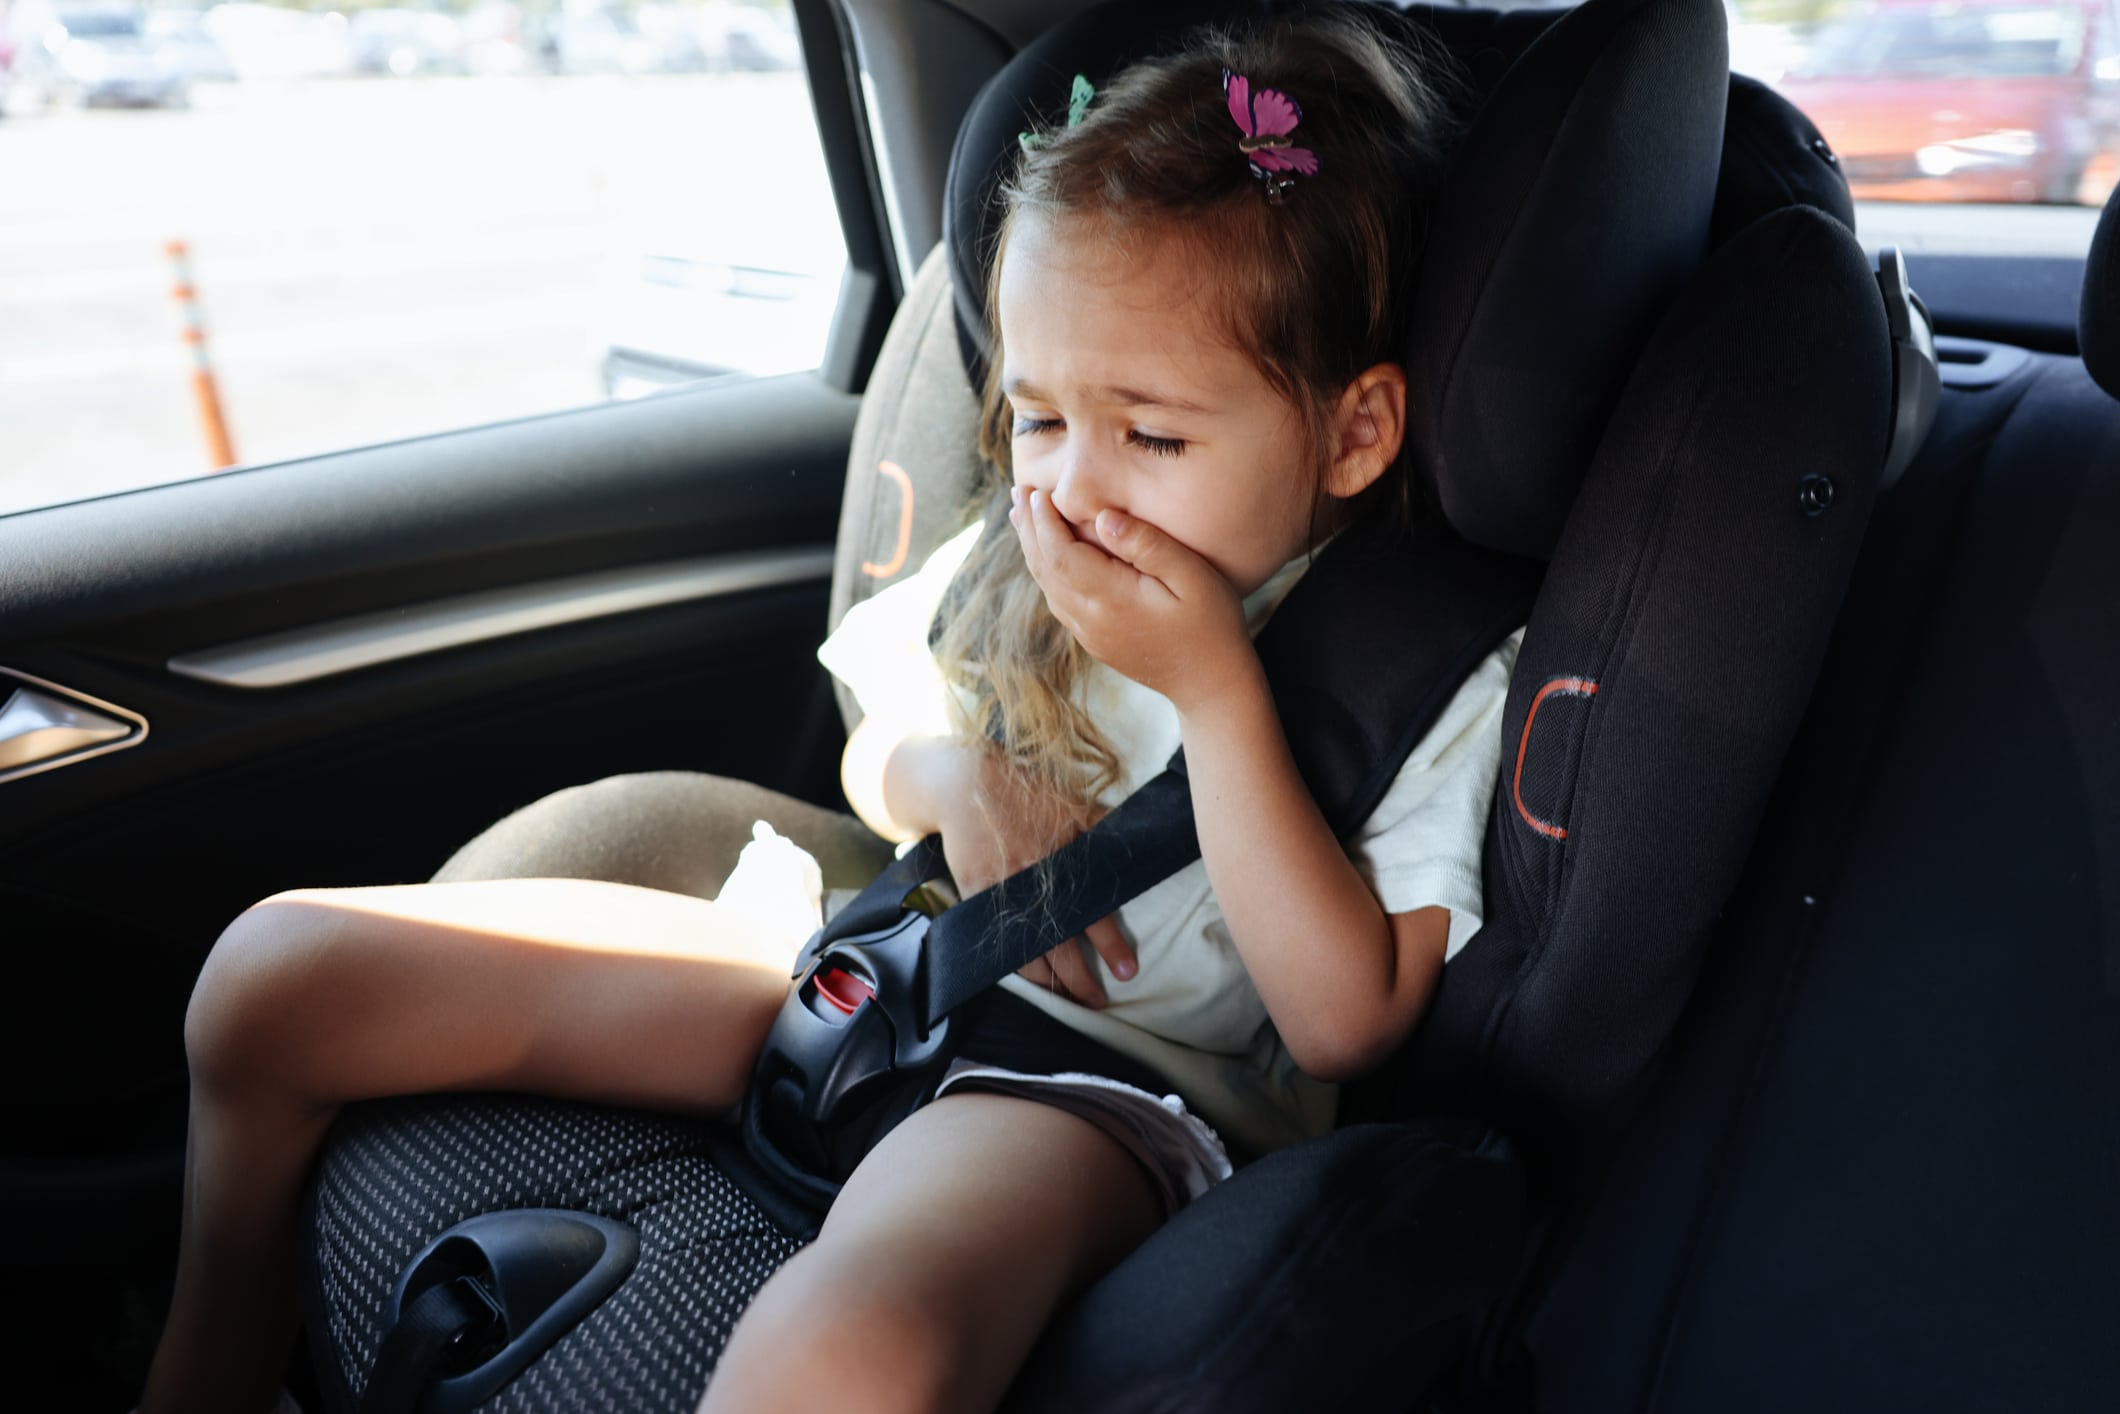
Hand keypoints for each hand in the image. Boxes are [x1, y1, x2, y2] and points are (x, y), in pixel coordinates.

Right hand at [925, 738, 1137, 1007]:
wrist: (968, 786)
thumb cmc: (1026, 795)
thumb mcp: (1074, 805)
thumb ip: (1104, 829)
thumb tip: (1143, 840)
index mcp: (1065, 863)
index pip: (1095, 914)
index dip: (1112, 946)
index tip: (1128, 971)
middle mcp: (1036, 884)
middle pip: (1062, 947)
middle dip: (1080, 980)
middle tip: (1097, 1002)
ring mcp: (1004, 894)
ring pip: (1028, 952)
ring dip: (1049, 981)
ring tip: (1065, 999)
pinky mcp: (977, 898)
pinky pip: (998, 941)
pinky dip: (1013, 963)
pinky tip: (1028, 978)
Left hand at [1009, 487, 1254, 712]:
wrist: (1211, 683)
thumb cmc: (1210, 624)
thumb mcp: (1192, 577)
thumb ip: (1147, 545)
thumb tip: (1104, 517)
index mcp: (1112, 599)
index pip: (1060, 554)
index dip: (1044, 521)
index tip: (1036, 492)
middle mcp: (1091, 620)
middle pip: (1045, 568)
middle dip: (1029, 529)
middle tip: (1018, 492)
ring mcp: (1089, 634)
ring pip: (1048, 586)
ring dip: (1033, 549)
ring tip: (1023, 517)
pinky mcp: (1095, 641)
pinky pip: (1059, 602)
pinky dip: (1046, 572)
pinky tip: (1048, 555)